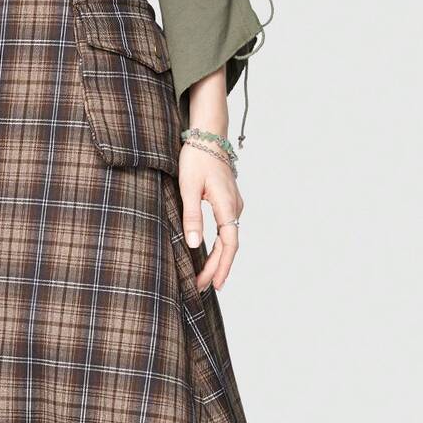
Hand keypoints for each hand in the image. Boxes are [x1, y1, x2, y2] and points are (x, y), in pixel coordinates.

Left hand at [179, 142, 243, 292]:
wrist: (208, 134)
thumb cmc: (196, 158)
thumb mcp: (188, 188)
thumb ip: (192, 216)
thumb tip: (194, 245)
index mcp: (226, 205)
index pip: (228, 244)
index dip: (221, 267)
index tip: (212, 285)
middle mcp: (235, 206)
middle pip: (229, 246)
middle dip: (217, 269)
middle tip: (203, 288)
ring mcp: (234, 204)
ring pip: (229, 238)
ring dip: (219, 259)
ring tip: (206, 278)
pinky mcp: (229, 202)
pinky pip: (227, 230)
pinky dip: (220, 246)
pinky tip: (211, 256)